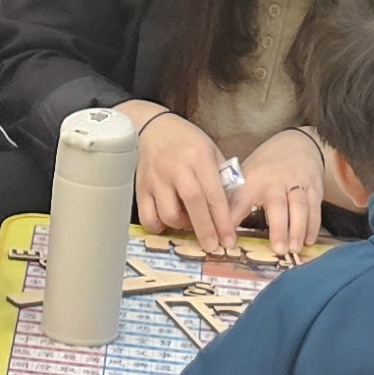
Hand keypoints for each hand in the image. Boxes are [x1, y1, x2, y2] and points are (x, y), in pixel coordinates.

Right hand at [123, 105, 230, 242]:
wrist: (153, 128)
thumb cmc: (186, 141)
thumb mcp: (210, 151)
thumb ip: (221, 177)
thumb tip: (232, 208)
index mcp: (199, 158)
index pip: (214, 194)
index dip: (222, 220)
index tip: (229, 239)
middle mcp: (177, 168)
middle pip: (192, 204)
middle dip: (205, 229)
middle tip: (213, 247)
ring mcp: (156, 179)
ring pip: (168, 214)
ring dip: (182, 226)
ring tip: (190, 223)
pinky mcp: (141, 188)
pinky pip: (148, 217)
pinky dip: (158, 227)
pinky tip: (168, 223)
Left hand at [227, 126, 330, 258]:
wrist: (299, 143)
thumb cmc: (267, 166)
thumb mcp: (247, 175)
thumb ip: (235, 198)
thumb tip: (216, 224)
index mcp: (254, 180)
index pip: (240, 201)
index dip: (233, 219)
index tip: (228, 241)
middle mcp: (276, 181)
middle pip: (278, 205)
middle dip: (279, 228)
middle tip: (278, 250)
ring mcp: (297, 184)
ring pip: (299, 207)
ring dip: (298, 229)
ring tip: (294, 249)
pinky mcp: (314, 187)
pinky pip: (315, 207)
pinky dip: (313, 225)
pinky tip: (309, 241)